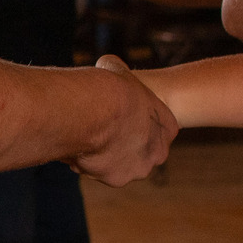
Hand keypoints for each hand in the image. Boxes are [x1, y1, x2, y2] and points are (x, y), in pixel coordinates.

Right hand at [68, 55, 179, 185]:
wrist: (92, 112)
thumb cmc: (107, 87)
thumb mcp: (118, 70)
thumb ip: (118, 71)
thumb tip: (108, 63)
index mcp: (167, 126)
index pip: (157, 129)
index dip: (134, 121)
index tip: (117, 114)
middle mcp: (157, 152)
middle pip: (138, 151)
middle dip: (121, 143)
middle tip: (100, 128)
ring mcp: (138, 168)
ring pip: (118, 164)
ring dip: (104, 154)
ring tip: (83, 135)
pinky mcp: (116, 179)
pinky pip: (100, 171)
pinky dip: (88, 162)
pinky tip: (75, 145)